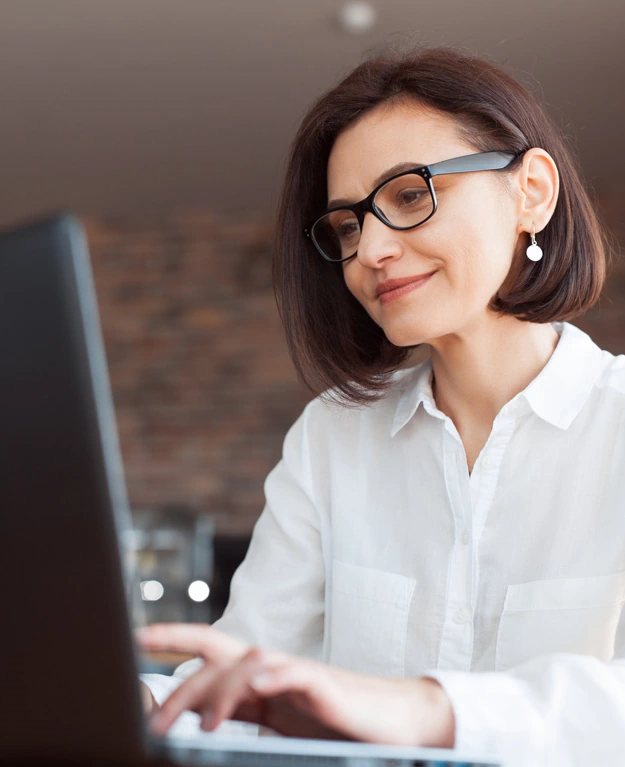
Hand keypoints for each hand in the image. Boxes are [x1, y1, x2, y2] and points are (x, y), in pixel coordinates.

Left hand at [136, 623, 454, 747]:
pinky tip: (255, 688)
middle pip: (218, 653)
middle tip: (155, 718)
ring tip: (200, 727)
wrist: (389, 719)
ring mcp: (296, 671)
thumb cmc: (332, 720)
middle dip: (182, 675)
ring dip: (219, 692)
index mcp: (258, 675)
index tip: (137, 639)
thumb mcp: (278, 719)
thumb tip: (199, 719)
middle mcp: (271, 666)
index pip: (208, 650)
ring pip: (248, 663)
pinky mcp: (322, 684)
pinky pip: (292, 673)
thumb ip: (244, 712)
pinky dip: (271, 678)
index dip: (173, 639)